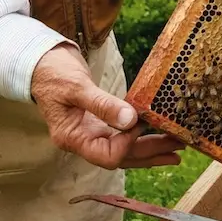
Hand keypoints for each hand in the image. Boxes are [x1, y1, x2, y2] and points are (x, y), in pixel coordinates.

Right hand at [31, 44, 183, 169]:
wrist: (41, 63)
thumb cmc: (53, 73)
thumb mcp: (77, 87)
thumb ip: (102, 105)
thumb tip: (131, 121)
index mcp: (72, 138)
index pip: (107, 156)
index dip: (129, 143)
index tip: (143, 122)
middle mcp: (83, 142)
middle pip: (122, 157)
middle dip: (152, 152)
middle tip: (180, 143)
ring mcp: (91, 135)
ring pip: (125, 150)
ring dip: (152, 148)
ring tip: (178, 145)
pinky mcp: (99, 125)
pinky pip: (123, 137)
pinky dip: (142, 137)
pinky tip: (160, 134)